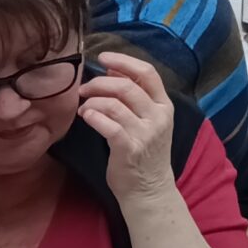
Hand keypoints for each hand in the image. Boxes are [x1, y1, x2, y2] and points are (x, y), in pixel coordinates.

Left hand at [80, 53, 178, 204]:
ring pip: (114, 104)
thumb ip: (135, 96)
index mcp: (164, 105)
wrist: (148, 189)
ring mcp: (145, 133)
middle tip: (83, 88)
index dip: (124, 61)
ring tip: (83, 107)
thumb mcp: (147, 120)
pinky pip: (108, 125)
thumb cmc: (144, 152)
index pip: (147, 72)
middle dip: (99, 83)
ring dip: (93, 101)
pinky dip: (93, 117)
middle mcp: (158, 116)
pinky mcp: (129, 148)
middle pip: (127, 86)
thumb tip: (111, 71)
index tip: (102, 57)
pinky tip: (85, 117)